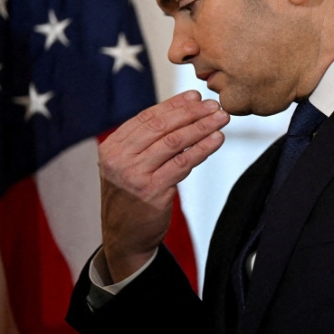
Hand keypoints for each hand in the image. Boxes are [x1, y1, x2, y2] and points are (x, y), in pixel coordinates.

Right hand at [98, 90, 229, 282]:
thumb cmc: (131, 197)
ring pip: (175, 142)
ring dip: (202, 127)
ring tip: (221, 119)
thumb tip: (182, 113)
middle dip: (192, 113)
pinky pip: (183, 163)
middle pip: (162, 126)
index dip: (173, 104)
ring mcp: (134, 174)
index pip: (147, 117)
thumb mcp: (128, 166)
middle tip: (214, 105)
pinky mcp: (152, 190)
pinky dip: (203, 148)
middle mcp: (119, 158)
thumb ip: (146, 143)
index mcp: (112, 147)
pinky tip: (217, 140)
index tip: (195, 96)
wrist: (124, 237)